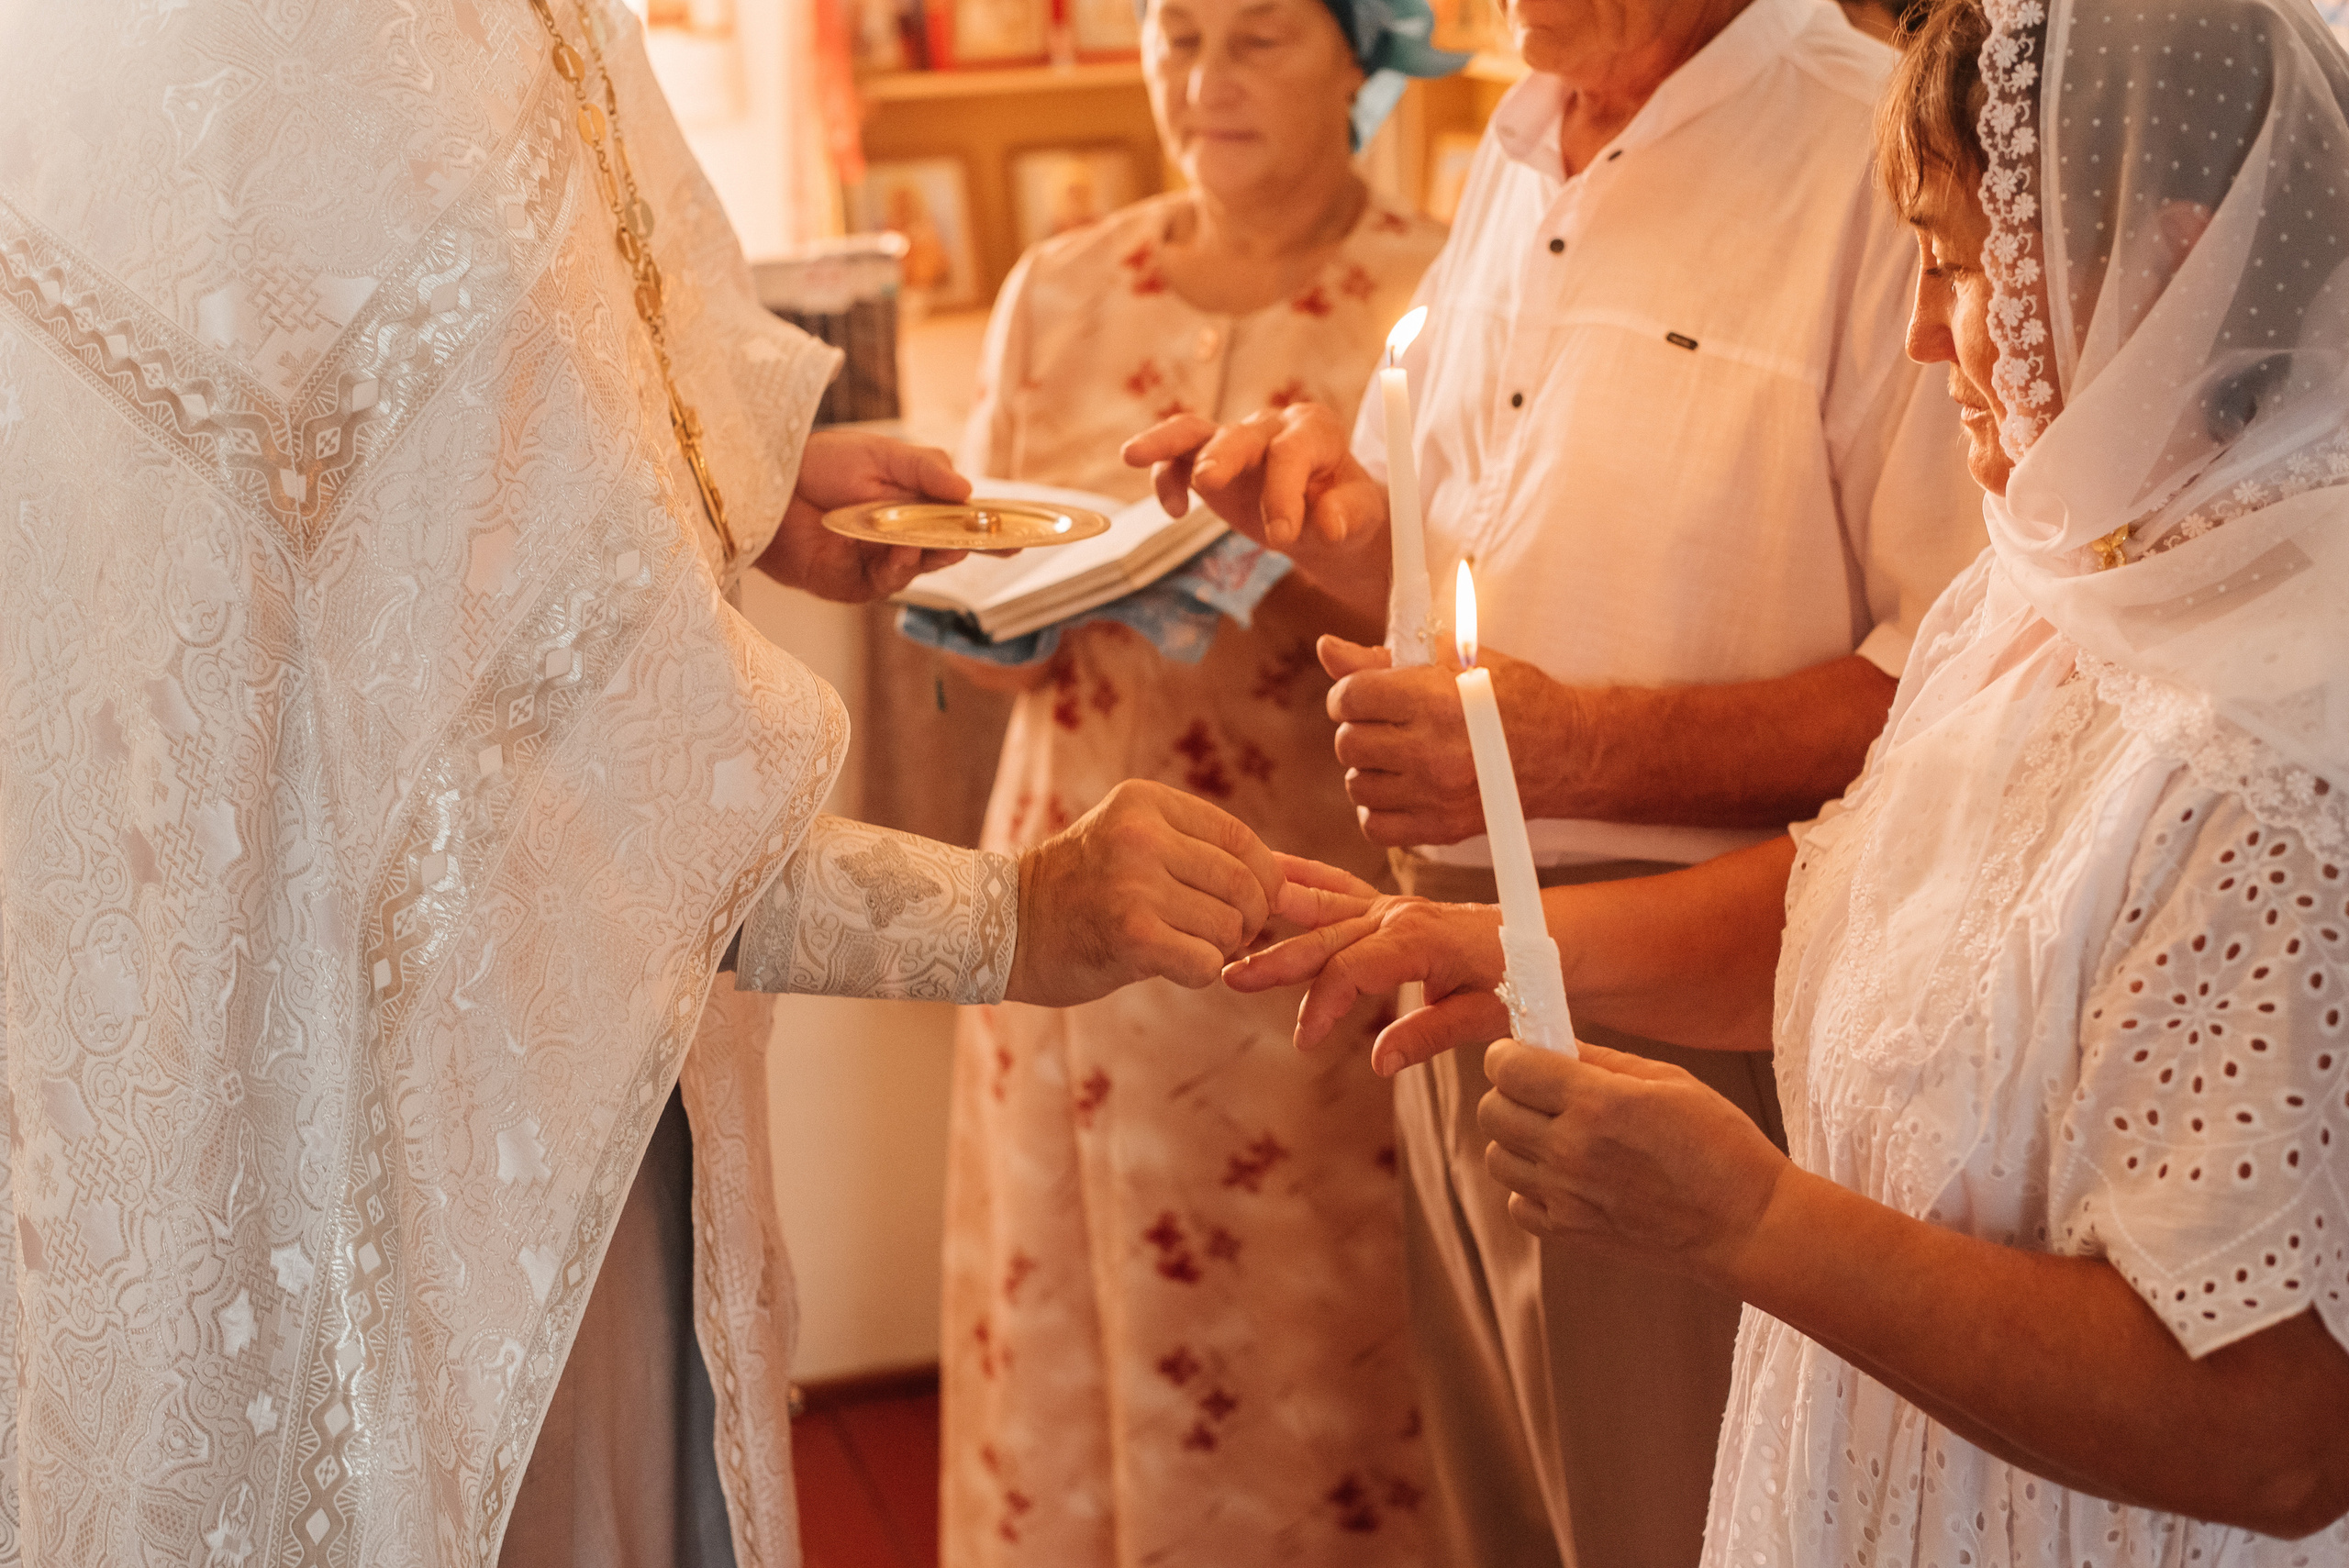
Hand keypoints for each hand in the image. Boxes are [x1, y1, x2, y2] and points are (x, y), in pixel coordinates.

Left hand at [757, 429, 974, 601]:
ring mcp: (879, 562)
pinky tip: (899, 551)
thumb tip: (969, 492)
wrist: (765, 489)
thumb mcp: (881, 455)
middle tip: (989, 543)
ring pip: (922, 568)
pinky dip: (900, 568)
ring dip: (932, 555)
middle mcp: (902, 536)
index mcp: (913, 503)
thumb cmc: (820, 463)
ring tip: (931, 542)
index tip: (1022, 536)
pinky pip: (889, 582)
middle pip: (947, 549)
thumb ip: (926, 470)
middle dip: (969, 546)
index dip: (990, 530)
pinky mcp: (855, 584)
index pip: (959, 519)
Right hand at [1007, 780, 1284, 1006]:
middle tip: (1221, 935)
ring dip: (1219, 948)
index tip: (1254, 904)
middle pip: (1247, 884)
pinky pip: (1206, 963)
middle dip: (1249, 920)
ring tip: (1182, 944)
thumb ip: (1212, 856)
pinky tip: (1168, 966)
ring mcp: (1134, 884)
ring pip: (1230, 927)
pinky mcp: (1130, 936)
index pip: (1241, 838)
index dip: (1265, 878)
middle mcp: (1141, 835)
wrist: (1005, 929)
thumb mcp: (1138, 847)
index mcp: (1145, 802)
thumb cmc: (1083, 892)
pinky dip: (1199, 973)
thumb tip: (1304, 885)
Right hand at [1120, 404, 1391, 622]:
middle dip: (1222, 457)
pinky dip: (1165, 477)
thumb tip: (1328, 526)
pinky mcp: (1208, 460)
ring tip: (1132, 455)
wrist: (1329, 517)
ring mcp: (1236, 441)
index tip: (1282, 538)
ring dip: (1165, 443)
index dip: (1283, 492)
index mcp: (1315, 431)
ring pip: (1194, 431)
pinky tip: (1174, 511)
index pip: (1291, 452)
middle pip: (1239, 434)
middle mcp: (1272, 426)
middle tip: (1208, 483)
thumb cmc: (1347, 511)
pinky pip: (1177, 458)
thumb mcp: (1360, 517)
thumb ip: (1347, 516)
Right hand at [1224, 858, 1509, 1072]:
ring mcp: (1391, 908)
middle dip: (1279, 960)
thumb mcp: (1487, 1016)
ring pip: (1324, 912)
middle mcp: (1400, 915)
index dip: (1325, 1004)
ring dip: (1278, 927)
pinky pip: (1336, 898)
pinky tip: (1269, 891)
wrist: (1543, 941)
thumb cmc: (1521, 980)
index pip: (1355, 967)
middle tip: (1233, 978)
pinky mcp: (1387, 910)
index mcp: (1423, 939)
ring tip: (1234, 939)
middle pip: (1328, 937)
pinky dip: (1302, 895)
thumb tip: (1378, 1061)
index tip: (1305, 1041)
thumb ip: (1430, 1035)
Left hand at [1322, 635, 1567, 846]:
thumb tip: (1326, 648)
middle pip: (1348, 742)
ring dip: (1369, 767)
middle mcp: (1433, 752)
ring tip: (1399, 753)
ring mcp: (1436, 796)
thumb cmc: (1512, 696)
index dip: (1349, 691)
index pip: (1350, 696)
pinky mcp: (1441, 829)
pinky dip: (1379, 808)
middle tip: (1388, 722)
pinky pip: (1375, 826)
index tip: (1365, 693)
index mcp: (1436, 700)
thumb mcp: (1455, 659)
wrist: (1566, 751)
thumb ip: (1383, 656)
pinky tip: (1401, 786)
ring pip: (1357, 784)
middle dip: (1360, 727)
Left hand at [1477, 1039, 1788, 1287]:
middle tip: (1542, 1092)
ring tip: (1557, 1135)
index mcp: (1598, 1103)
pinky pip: (1517, 1202)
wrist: (1746, 1225)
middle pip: (1491, 1110)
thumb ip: (1601, 1060)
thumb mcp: (1669, 1080)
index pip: (1508, 1067)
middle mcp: (1571, 1150)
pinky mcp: (1570, 1234)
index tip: (1525, 1055)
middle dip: (1510, 1092)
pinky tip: (1566, 1176)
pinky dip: (1530, 1187)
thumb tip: (1550, 1044)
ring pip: (1496, 1156)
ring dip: (1517, 1139)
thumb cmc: (1720, 1144)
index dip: (1509, 1055)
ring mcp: (1567, 1197)